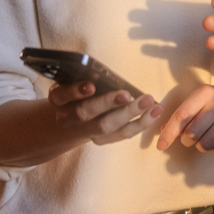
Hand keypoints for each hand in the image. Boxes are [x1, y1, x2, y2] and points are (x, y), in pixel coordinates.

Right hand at [49, 81, 163, 145]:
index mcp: (58, 99)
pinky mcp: (101, 140)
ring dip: (130, 115)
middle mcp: (67, 118)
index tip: (92, 86)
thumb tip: (99, 73)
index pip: (62, 95)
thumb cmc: (77, 91)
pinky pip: (121, 134)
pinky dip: (140, 124)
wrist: (72, 120)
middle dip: (108, 103)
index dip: (76, 91)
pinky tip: (154, 112)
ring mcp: (85, 132)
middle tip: (127, 95)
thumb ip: (84, 76)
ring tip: (150, 103)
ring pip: (106, 127)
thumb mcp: (74, 80)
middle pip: (86, 113)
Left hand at [155, 81, 213, 154]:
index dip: (169, 132)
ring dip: (200, 146)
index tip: (160, 145)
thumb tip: (163, 132)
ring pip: (205, 145)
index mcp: (204, 93)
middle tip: (189, 136)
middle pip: (192, 134)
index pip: (182, 115)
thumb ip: (182, 114)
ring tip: (204, 137)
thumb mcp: (198, 99)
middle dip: (186, 140)